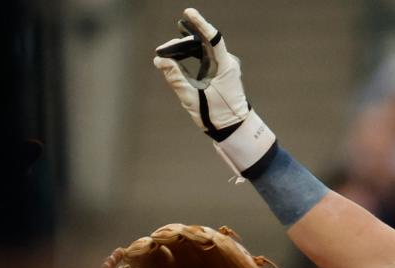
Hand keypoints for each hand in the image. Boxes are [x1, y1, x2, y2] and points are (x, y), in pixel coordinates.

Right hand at [153, 8, 249, 137]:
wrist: (234, 128)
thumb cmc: (217, 115)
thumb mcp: (193, 97)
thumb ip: (176, 78)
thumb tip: (159, 60)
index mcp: (225, 66)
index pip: (213, 39)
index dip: (200, 24)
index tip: (189, 13)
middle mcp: (227, 63)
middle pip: (204, 42)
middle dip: (184, 41)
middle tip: (165, 49)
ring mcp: (224, 67)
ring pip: (203, 49)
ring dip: (185, 47)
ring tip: (167, 51)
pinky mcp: (220, 72)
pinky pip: (204, 57)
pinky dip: (190, 55)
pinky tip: (176, 54)